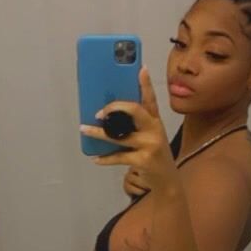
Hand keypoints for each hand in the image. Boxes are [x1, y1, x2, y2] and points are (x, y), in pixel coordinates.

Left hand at [80, 66, 177, 194]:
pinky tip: (96, 159)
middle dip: (114, 108)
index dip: (145, 84)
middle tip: (98, 112)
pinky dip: (105, 158)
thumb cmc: (153, 154)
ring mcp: (150, 144)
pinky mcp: (143, 160)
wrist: (166, 180)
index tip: (141, 69)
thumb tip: (106, 118)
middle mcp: (154, 129)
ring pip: (119, 135)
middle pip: (134, 110)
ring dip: (99, 132)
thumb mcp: (149, 136)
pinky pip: (119, 156)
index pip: (150, 98)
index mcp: (154, 120)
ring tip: (84, 129)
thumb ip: (135, 126)